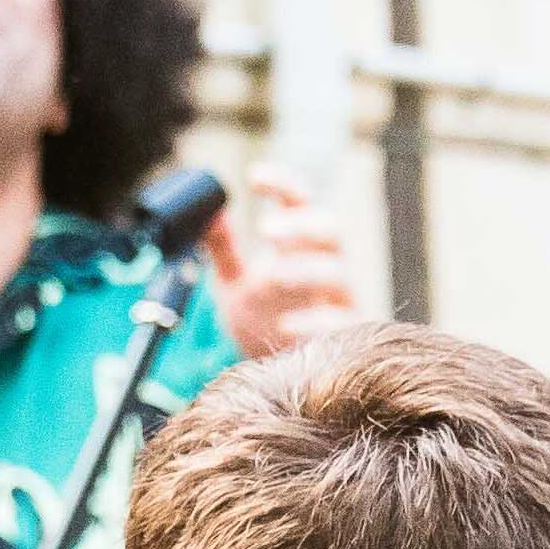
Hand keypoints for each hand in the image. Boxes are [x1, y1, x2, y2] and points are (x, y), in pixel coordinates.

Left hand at [214, 174, 363, 364]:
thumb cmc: (267, 316)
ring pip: (338, 274)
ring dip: (306, 269)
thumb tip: (206, 213)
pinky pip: (338, 325)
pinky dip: (312, 323)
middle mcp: (326, 266)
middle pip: (330, 230)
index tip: (255, 177)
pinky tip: (286, 326)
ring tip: (273, 276)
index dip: (283, 184)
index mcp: (301, 245)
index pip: (300, 202)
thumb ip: (223, 249)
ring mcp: (339, 300)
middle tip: (267, 231)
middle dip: (301, 226)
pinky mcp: (343, 336)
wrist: (287, 371)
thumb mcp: (237, 281)